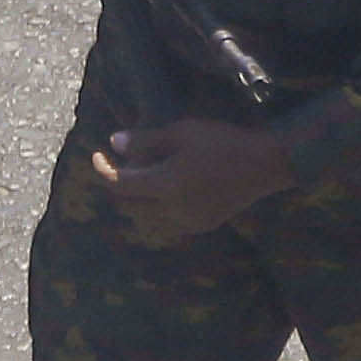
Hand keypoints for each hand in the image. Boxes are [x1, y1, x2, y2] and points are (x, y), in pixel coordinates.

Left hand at [92, 113, 289, 243]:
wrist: (264, 165)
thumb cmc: (222, 142)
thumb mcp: (182, 133)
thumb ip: (146, 141)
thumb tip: (114, 144)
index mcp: (166, 186)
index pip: (120, 185)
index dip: (102, 171)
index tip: (96, 156)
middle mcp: (173, 210)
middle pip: (128, 206)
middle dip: (118, 187)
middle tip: (119, 165)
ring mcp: (187, 223)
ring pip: (145, 218)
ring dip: (136, 200)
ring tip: (142, 177)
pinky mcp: (200, 227)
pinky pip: (165, 223)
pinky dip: (155, 210)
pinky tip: (164, 191)